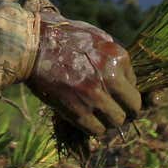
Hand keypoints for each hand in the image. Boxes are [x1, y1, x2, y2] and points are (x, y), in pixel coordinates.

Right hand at [25, 17, 142, 137]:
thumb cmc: (62, 37)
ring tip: (98, 115)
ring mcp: (95, 96)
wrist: (32, 45)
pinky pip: (96, 130)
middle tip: (114, 110)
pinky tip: (86, 119)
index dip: (125, 91)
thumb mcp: (96, 37)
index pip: (135, 85)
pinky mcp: (78, 111)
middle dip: (125, 110)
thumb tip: (124, 78)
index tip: (114, 92)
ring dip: (109, 121)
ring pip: (116, 122)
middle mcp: (111, 78)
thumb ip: (113, 57)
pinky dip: (94, 128)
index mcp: (118, 57)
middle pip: (132, 107)